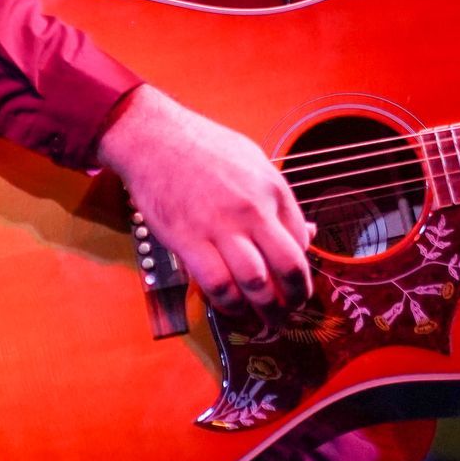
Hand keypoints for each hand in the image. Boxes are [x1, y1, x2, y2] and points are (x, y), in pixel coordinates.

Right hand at [96, 84, 312, 326]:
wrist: (154, 137)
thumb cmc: (203, 147)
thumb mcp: (254, 161)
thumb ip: (279, 200)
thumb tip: (305, 232)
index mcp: (273, 189)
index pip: (301, 243)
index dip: (301, 273)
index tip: (295, 287)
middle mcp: (252, 210)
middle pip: (288, 269)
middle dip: (292, 300)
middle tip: (288, 314)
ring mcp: (220, 226)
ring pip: (255, 284)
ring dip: (264, 312)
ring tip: (264, 323)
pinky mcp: (188, 240)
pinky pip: (217, 285)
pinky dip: (229, 305)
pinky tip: (231, 308)